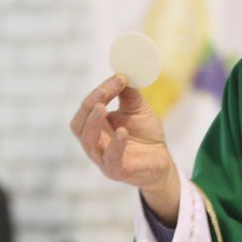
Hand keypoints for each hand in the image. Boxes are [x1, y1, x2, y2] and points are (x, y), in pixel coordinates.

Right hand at [70, 75, 179, 222]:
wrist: (162, 161)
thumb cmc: (145, 135)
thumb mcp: (137, 109)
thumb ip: (129, 92)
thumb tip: (124, 70)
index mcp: (95, 127)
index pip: (87, 108)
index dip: (99, 92)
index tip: (119, 77)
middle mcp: (94, 143)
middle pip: (79, 125)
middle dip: (89, 106)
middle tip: (105, 91)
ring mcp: (103, 159)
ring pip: (88, 142)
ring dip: (93, 123)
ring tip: (103, 107)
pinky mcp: (117, 171)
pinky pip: (111, 160)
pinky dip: (115, 145)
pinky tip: (122, 132)